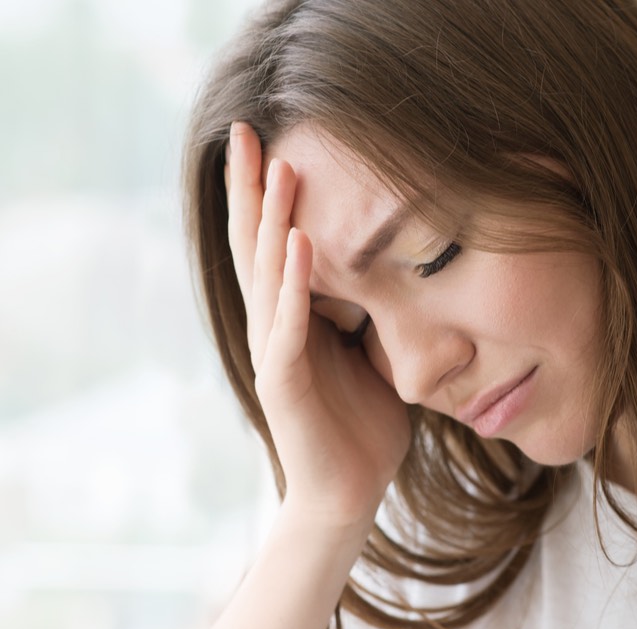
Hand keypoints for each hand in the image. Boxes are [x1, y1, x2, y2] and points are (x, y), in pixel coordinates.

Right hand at [225, 122, 410, 524]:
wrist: (348, 492)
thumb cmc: (360, 420)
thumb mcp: (368, 347)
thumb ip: (365, 303)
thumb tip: (390, 259)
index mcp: (289, 313)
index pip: (271, 239)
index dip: (263, 190)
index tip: (268, 136)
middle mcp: (271, 324)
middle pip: (254, 242)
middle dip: (249, 186)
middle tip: (245, 128)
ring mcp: (273, 351)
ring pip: (267, 274)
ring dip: (272, 220)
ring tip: (277, 167)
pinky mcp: (283, 383)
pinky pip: (289, 325)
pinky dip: (295, 283)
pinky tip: (301, 242)